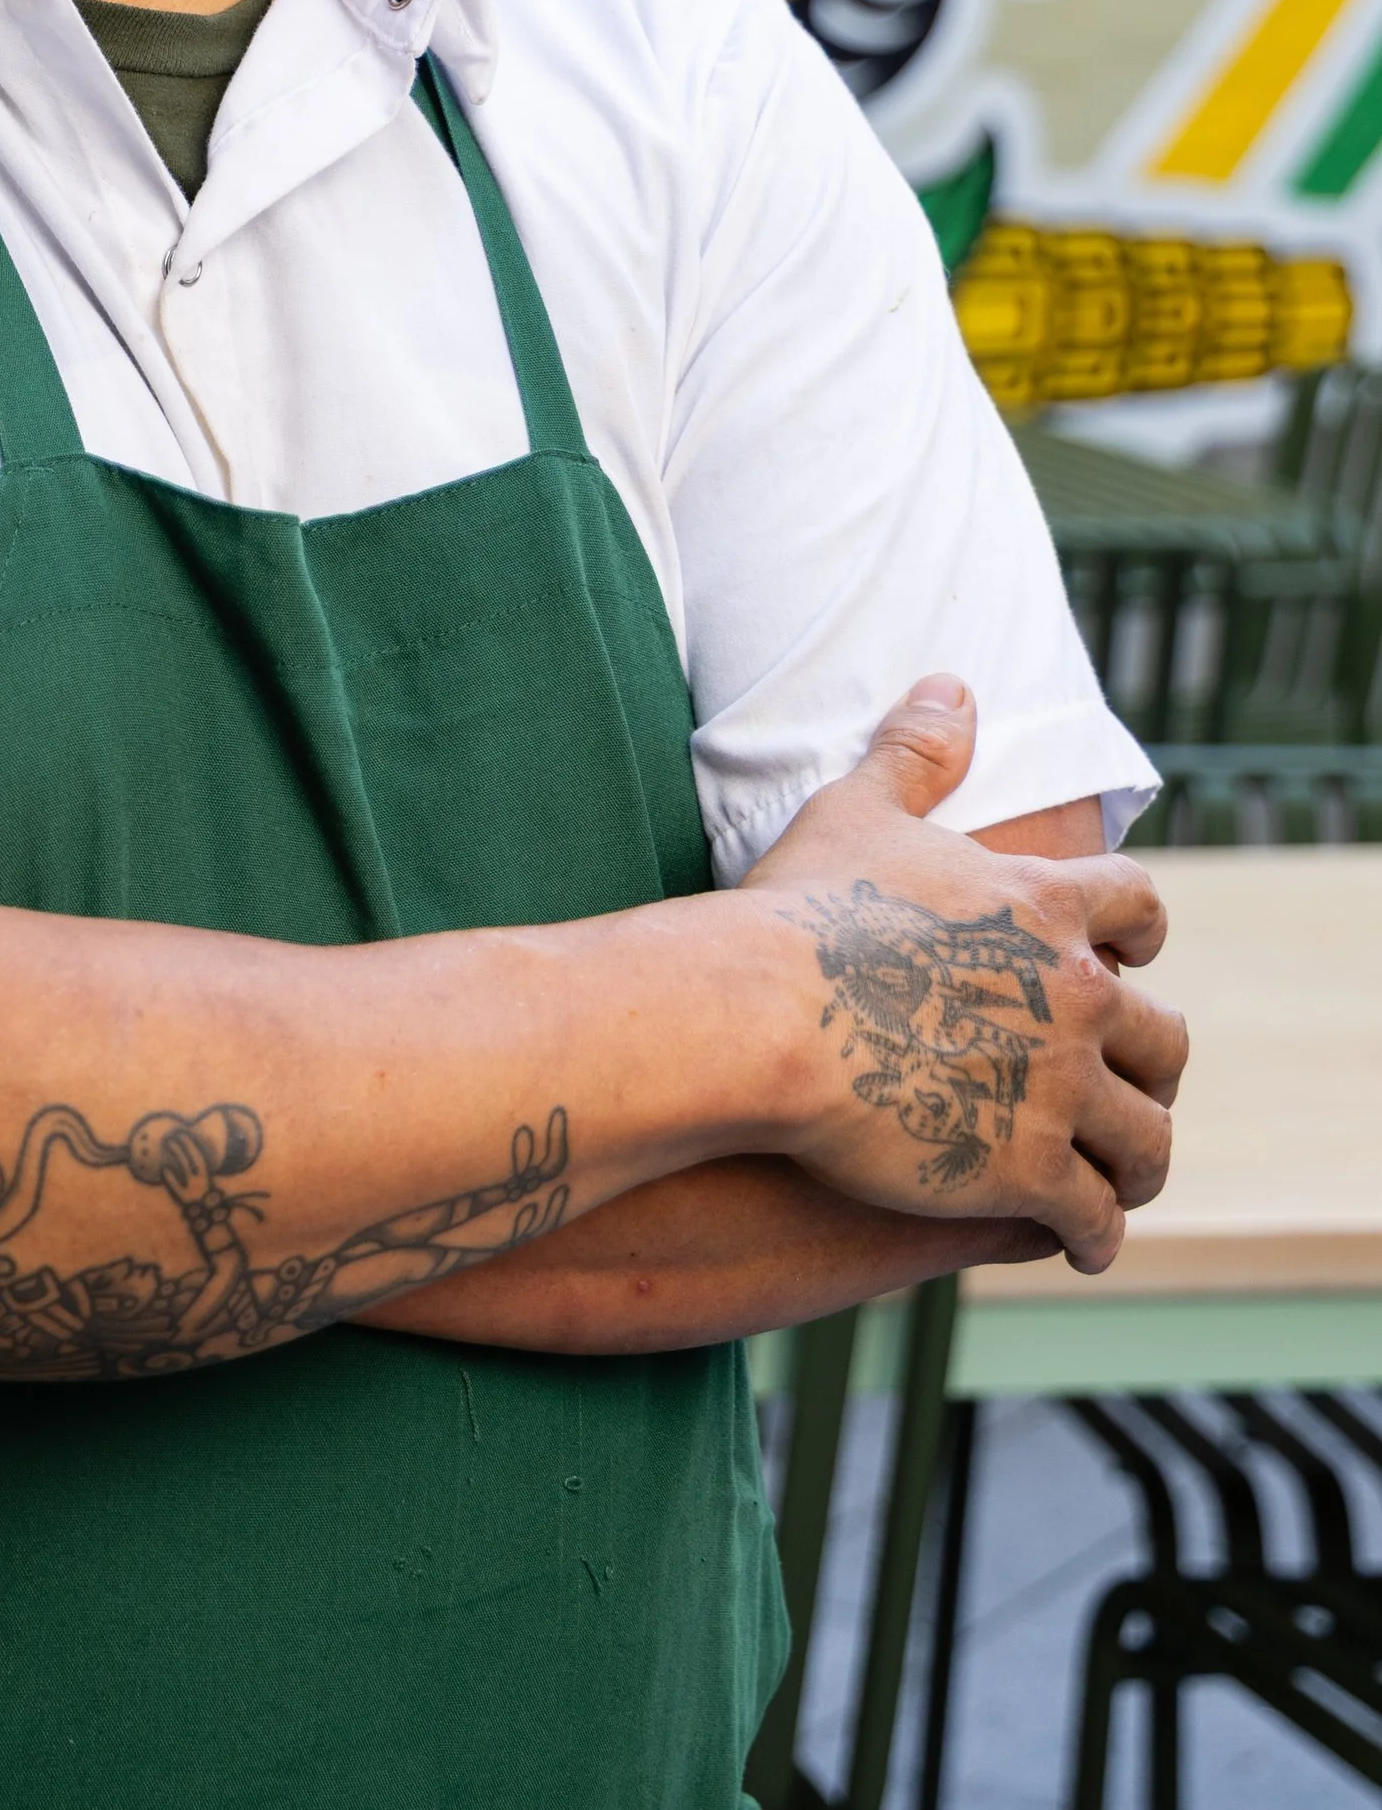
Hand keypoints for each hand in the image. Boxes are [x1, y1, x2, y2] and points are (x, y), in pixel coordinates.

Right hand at [740, 676, 1186, 1276]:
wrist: (761, 1016)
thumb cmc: (801, 910)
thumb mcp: (858, 809)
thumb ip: (917, 750)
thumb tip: (952, 684)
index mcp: (1044, 906)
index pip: (1140, 910)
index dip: (1138, 936)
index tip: (1128, 957)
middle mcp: (1074, 996)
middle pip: (1165, 1039)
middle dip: (1152, 1065)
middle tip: (1129, 1083)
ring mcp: (1058, 1088)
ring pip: (1147, 1139)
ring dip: (1138, 1161)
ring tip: (1119, 1179)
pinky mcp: (1027, 1169)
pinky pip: (1095, 1216)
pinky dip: (1096, 1233)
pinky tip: (1077, 1243)